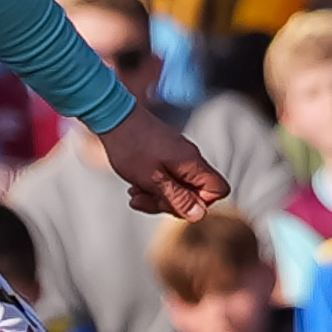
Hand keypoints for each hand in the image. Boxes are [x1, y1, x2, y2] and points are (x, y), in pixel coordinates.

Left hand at [96, 104, 228, 217]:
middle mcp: (190, 158)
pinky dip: (152, 184)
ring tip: (134, 193)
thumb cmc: (130, 146)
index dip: (200, 203)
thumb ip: (177, 198)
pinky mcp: (165, 153)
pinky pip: (166, 176)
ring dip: (157, 196)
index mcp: (193, 163)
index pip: (218, 190)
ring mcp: (178, 154)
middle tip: (144, 200)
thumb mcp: (152, 179)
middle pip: (195, 192)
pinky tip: (134, 186)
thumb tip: (199, 214)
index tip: (174, 203)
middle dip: (170, 203)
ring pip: (177, 186)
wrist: (113, 116)